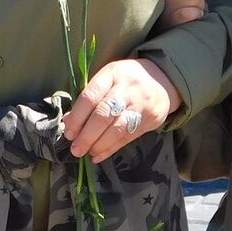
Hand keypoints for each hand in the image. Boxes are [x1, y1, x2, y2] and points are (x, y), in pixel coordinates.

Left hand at [64, 58, 180, 161]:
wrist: (163, 79)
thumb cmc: (126, 79)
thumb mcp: (107, 79)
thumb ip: (89, 98)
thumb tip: (68, 121)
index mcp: (111, 75)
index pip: (90, 97)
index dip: (77, 117)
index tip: (69, 132)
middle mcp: (126, 89)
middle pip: (103, 115)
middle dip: (87, 135)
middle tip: (76, 149)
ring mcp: (140, 104)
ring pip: (116, 129)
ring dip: (99, 144)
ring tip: (87, 153)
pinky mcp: (149, 119)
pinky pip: (127, 137)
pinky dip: (111, 149)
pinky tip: (99, 155)